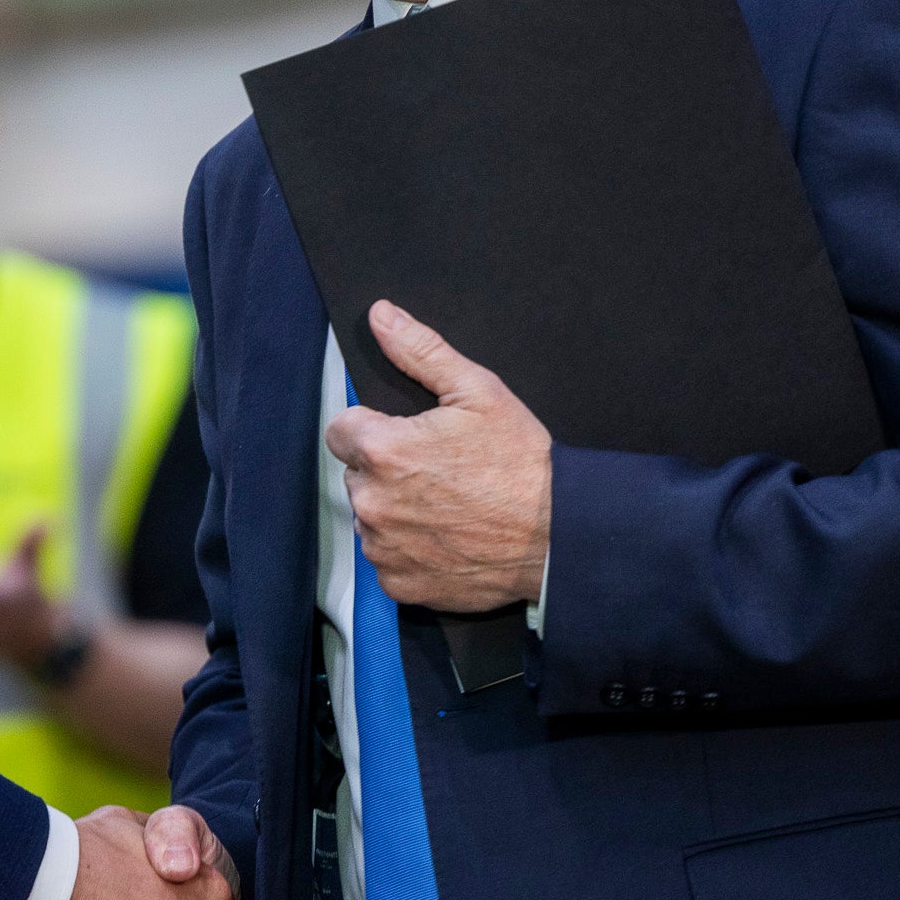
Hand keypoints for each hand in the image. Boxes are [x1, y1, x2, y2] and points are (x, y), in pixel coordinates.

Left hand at [324, 300, 549, 610]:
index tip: (407, 436)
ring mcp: (385, 549)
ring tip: (446, 506)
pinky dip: (410, 551)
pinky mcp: (401, 583)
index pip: (341, 431)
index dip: (372, 428)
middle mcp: (373, 503)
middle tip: (438, 472)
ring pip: (371, 518)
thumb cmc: (521, 462)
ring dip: (395, 511)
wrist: (559, 536)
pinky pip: (388, 560)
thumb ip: (420, 350)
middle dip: (386, 470)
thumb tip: (380, 315)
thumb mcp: (478, 391)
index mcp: (383, 450)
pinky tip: (447, 537)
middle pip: (357, 475)